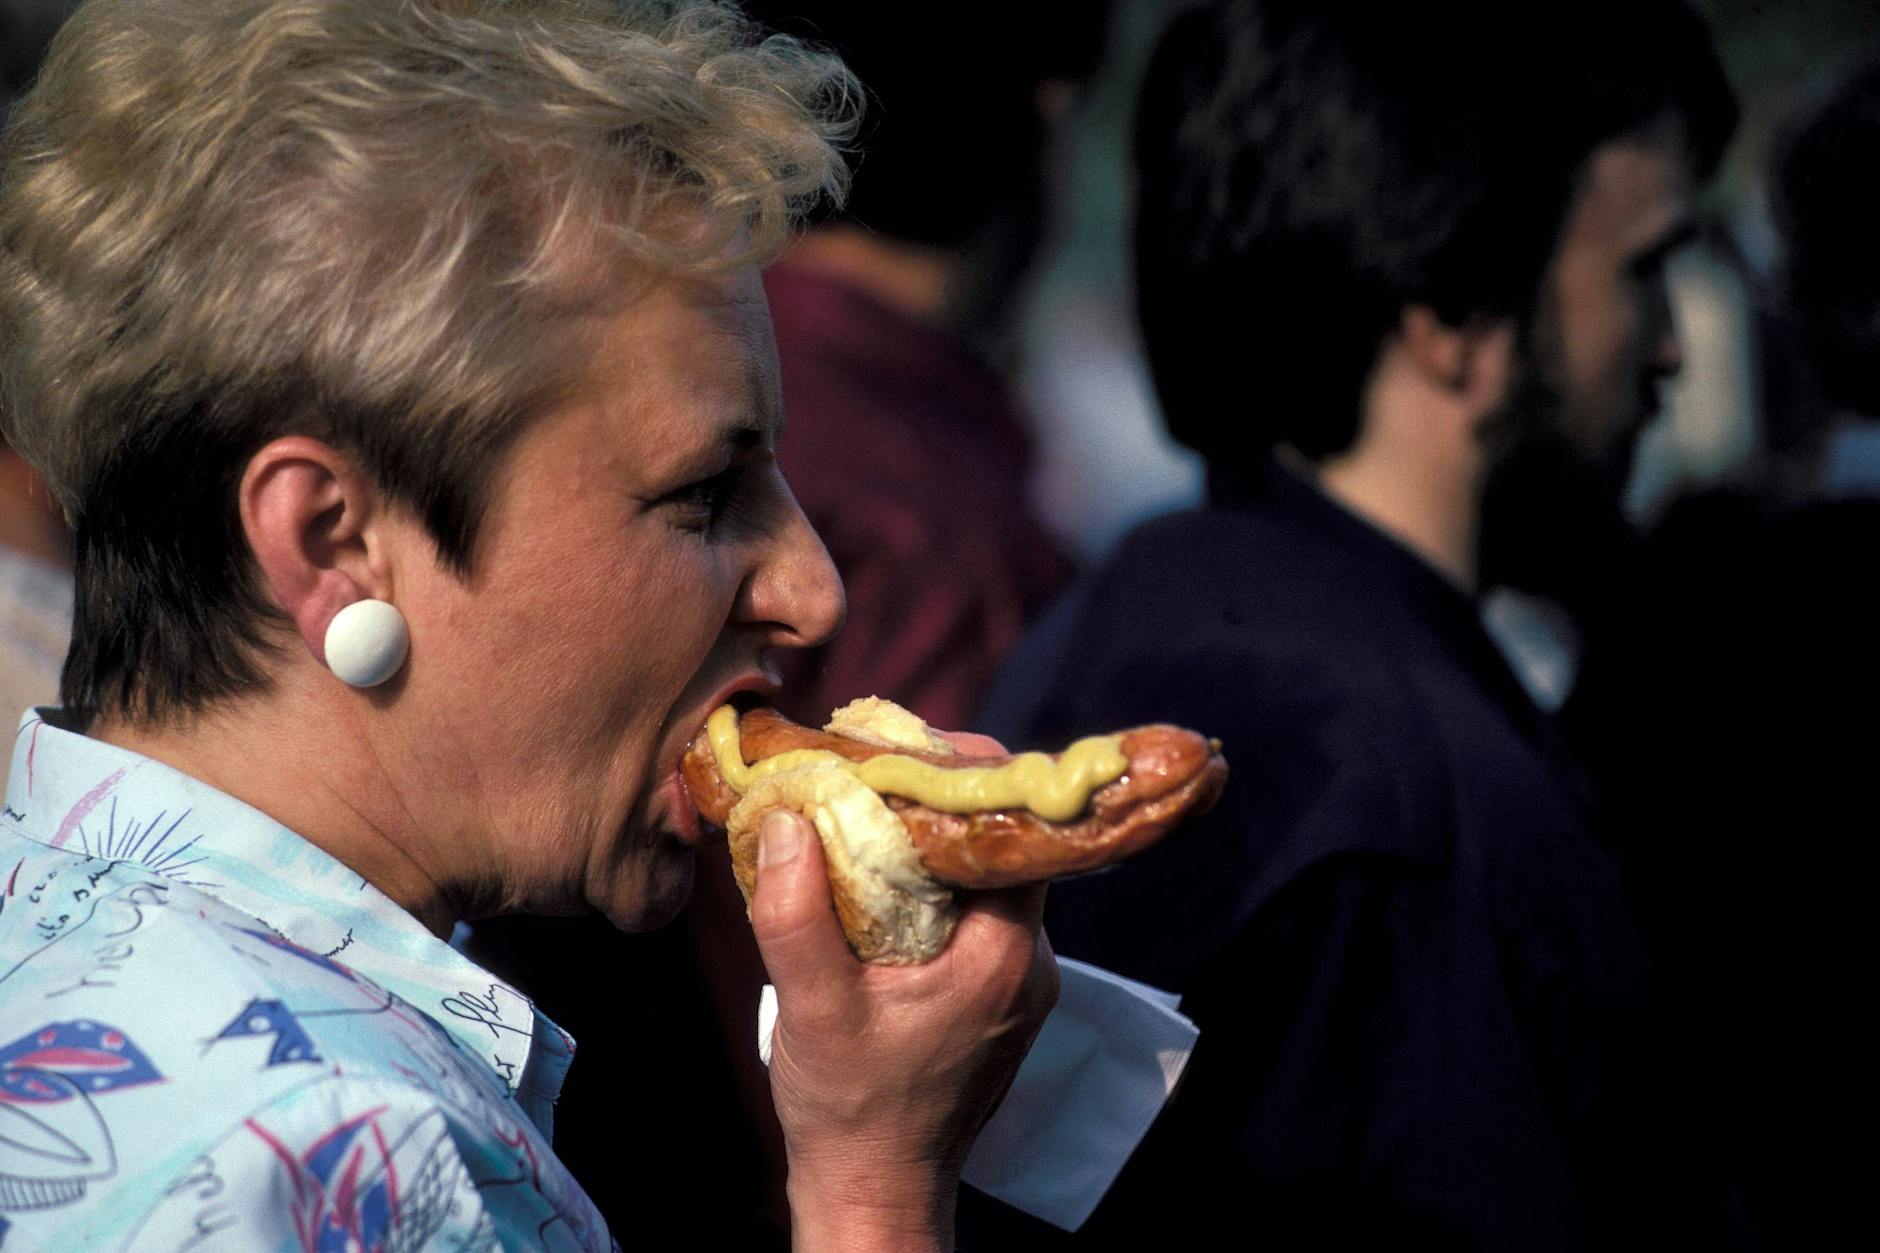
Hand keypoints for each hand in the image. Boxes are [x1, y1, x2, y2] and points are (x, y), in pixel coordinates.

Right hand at [749, 806, 1058, 1252]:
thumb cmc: (849, 1109)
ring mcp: (1017, 979)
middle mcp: (1030, 960)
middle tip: (866, 766)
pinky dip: (927, 880)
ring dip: (927, 837)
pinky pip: (972, 910)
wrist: (877, 1190)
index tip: (899, 746)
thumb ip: (795, 914)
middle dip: (934, 798)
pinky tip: (872, 869)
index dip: (963, 775)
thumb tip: (788, 815)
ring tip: (860, 805)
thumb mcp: (811, 1009)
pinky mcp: (994, 993)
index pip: (1014, 830)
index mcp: (1004, 957)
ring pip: (984, 875)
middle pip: (998, 844)